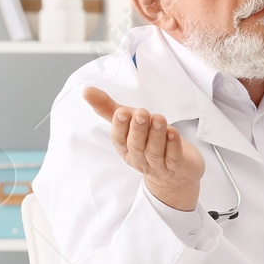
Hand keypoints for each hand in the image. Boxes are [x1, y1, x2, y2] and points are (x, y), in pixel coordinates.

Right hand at [83, 87, 204, 211]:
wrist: (174, 172)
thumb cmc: (147, 142)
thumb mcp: (129, 123)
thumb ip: (109, 108)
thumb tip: (87, 91)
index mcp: (125, 147)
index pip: (119, 139)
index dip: (119, 127)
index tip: (121, 113)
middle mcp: (139, 158)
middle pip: (136, 145)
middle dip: (137, 129)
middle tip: (141, 113)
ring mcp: (158, 164)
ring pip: (155, 151)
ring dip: (157, 134)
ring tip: (159, 119)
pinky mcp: (176, 166)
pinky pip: (173, 157)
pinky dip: (173, 145)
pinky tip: (173, 133)